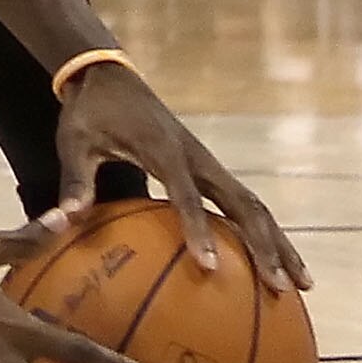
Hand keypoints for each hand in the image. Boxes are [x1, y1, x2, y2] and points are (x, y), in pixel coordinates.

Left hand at [56, 68, 305, 291]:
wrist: (108, 77)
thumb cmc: (90, 112)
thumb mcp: (74, 141)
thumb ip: (75, 181)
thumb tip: (63, 220)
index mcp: (164, 150)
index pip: (186, 195)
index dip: (198, 229)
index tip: (210, 267)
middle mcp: (196, 157)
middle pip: (242, 203)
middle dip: (263, 244)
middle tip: (279, 286)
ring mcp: (207, 163)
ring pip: (252, 205)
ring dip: (277, 241)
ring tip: (300, 284)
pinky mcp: (209, 169)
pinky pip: (242, 203)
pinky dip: (262, 232)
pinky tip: (273, 265)